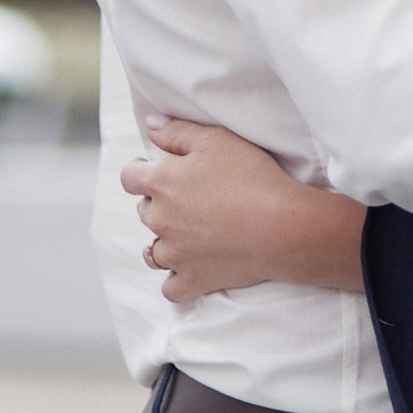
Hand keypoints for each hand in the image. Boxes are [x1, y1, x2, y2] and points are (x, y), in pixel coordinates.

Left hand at [123, 116, 366, 303]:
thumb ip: (177, 131)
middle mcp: (160, 219)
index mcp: (161, 182)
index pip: (129, 176)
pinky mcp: (192, 280)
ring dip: (166, 243)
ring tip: (190, 236)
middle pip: (144, 212)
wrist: (282, 227)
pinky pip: (171, 287)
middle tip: (192, 201)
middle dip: (160, 205)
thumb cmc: (252, 177)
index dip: (141, 171)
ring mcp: (174, 254)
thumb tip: (150, 125)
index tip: (159, 171)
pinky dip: (177, 280)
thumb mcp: (217, 139)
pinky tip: (191, 270)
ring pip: (152, 251)